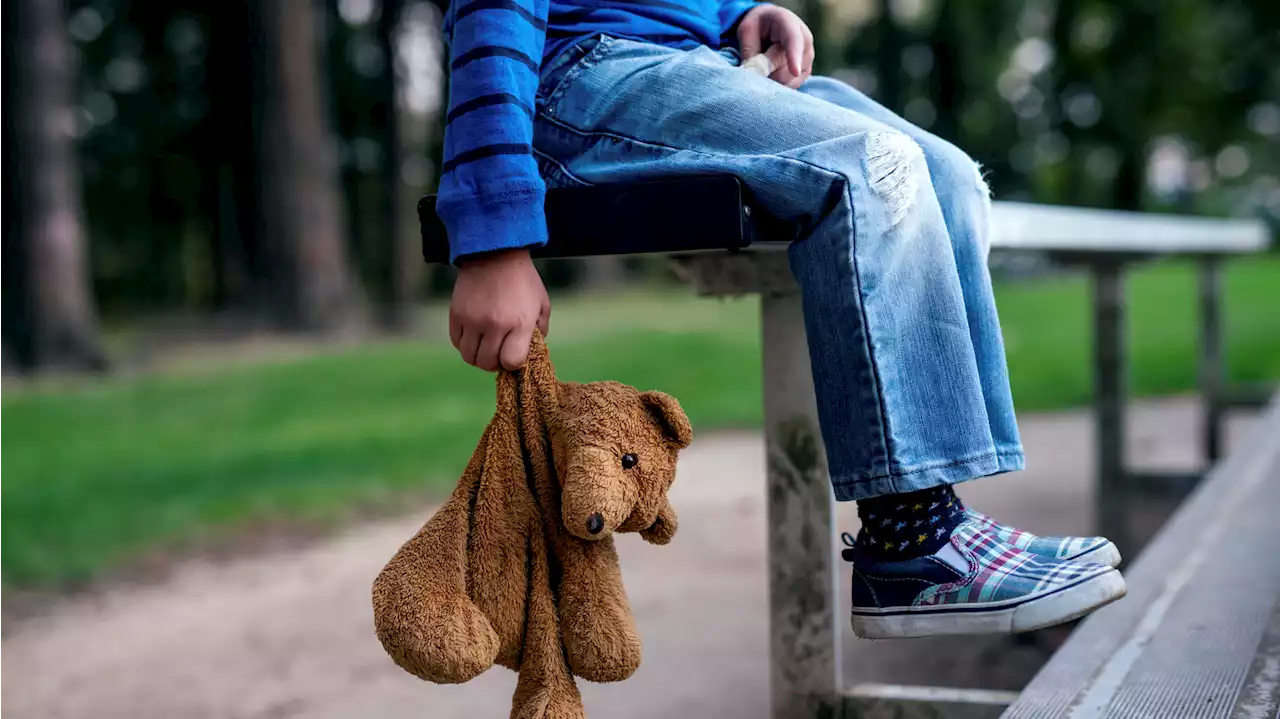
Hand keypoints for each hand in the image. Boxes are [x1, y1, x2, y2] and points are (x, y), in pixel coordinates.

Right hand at [449, 249, 550, 371]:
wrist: (495, 253)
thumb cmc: (523, 280)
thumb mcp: (542, 303)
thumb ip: (540, 330)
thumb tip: (530, 352)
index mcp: (520, 322)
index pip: (512, 362)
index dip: (513, 363)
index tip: (514, 355)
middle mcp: (495, 324)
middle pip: (488, 363)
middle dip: (495, 363)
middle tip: (498, 353)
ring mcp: (473, 320)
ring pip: (469, 357)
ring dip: (478, 356)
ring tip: (485, 346)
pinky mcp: (456, 314)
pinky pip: (456, 342)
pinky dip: (465, 344)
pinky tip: (474, 335)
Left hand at [737, 4, 813, 88]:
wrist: (767, 27)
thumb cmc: (756, 28)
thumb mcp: (747, 33)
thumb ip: (751, 54)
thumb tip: (754, 76)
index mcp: (788, 22)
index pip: (794, 40)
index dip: (794, 56)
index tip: (795, 71)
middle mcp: (805, 40)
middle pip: (788, 67)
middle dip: (768, 71)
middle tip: (754, 62)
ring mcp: (807, 58)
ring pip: (788, 80)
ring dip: (771, 79)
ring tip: (764, 63)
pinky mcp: (805, 72)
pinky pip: (789, 87)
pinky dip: (776, 84)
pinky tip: (771, 71)